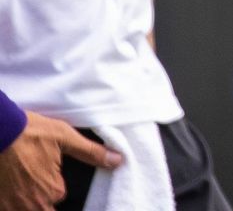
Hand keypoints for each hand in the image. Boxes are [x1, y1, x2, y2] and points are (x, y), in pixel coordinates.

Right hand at [0, 112, 120, 210]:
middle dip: (44, 193)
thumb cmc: (30, 132)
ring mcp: (10, 206)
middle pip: (43, 206)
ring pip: (26, 208)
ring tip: (26, 177)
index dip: (57, 182)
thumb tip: (117, 160)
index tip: (51, 170)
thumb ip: (90, 152)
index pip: (60, 196)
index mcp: (51, 191)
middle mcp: (30, 204)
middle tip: (37, 173)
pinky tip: (14, 184)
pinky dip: (13, 200)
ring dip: (29, 199)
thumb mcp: (65, 137)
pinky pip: (9, 207)